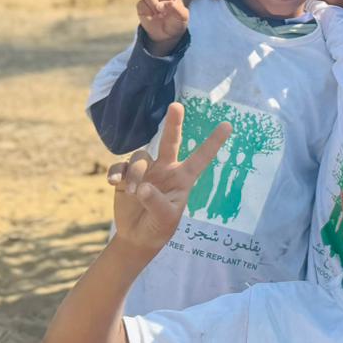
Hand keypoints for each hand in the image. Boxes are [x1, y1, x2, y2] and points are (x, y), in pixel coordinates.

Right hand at [108, 102, 231, 253]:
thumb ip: (156, 202)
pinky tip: (114, 183)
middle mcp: (166, 169)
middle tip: (177, 106)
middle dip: (173, 123)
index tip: (229, 125)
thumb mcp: (164, 218)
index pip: (201, 157)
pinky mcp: (125, 176)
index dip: (213, 142)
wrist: (137, 236)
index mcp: (183, 178)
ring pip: (140, 157)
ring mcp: (146, 170)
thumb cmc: (159, 227)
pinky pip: (119, 166)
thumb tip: (141, 186)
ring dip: (134, 173)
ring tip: (132, 193)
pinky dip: (117, 173)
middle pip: (170, 141)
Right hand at [137, 0, 189, 54]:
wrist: (164, 34)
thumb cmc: (177, 23)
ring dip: (154, 5)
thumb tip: (163, 4)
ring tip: (159, 13)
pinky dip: (148, 12)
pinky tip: (152, 16)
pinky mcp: (141, 4)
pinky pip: (142, 4)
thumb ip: (176, 10)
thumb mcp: (182, 18)